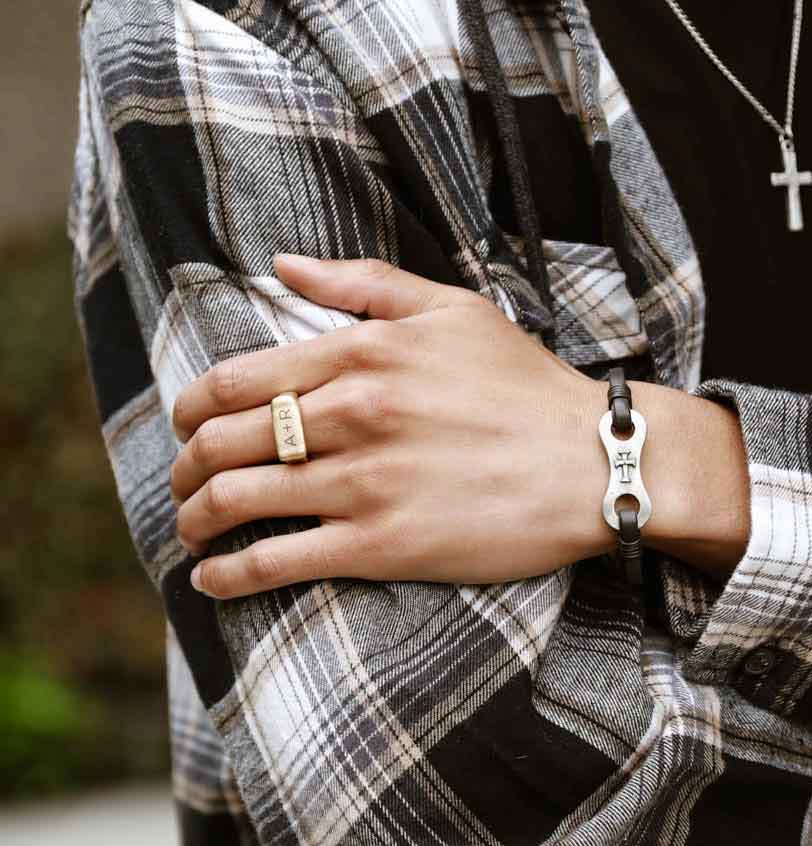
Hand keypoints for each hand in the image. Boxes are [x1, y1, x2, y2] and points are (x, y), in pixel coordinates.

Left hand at [171, 254, 751, 598]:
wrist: (594, 463)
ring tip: (192, 529)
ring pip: (236, 500)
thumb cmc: (527, 386)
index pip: (235, 379)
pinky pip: (277, 561)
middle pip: (220, 440)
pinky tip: (211, 579)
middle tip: (184, 481)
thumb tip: (284, 266)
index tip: (188, 425)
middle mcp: (350, 415)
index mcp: (360, 355)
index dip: (191, 407)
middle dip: (184, 466)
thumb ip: (364, 284)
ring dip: (194, 518)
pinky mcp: (382, 546)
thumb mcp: (454, 310)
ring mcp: (363, 483)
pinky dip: (228, 574)